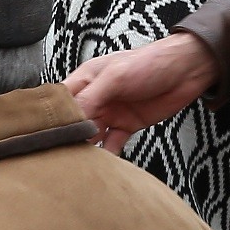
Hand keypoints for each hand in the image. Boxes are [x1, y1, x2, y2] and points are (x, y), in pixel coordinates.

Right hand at [63, 32, 216, 153]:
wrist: (186, 70)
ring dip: (86, 148)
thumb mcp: (115, 76)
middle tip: (58, 157)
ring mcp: (110, 113)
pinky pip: (112, 143)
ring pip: (90, 135)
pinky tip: (103, 166)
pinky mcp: (127, 125)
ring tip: (77, 165)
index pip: (61, 101)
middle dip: (68, 137)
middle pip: (74, 121)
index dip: (52, 117)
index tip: (43, 136)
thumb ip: (91, 97)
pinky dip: (107, 155)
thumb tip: (68, 120)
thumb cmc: (149, 63)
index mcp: (86, 79)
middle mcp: (95, 97)